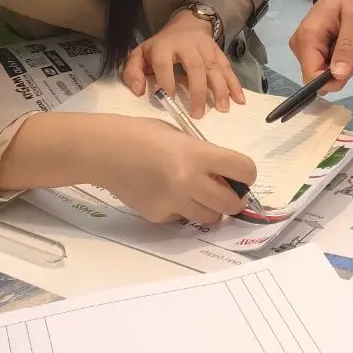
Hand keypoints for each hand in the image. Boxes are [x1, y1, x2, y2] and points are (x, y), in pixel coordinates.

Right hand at [93, 118, 256, 224]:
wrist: (105, 151)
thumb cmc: (143, 134)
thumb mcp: (181, 137)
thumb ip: (204, 155)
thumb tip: (223, 175)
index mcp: (198, 155)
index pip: (244, 170)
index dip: (247, 173)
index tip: (242, 174)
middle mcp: (190, 182)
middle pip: (231, 204)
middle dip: (234, 199)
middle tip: (228, 193)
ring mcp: (173, 203)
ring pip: (210, 218)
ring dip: (211, 209)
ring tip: (200, 196)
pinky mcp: (158, 216)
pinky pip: (182, 219)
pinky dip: (182, 210)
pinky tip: (167, 195)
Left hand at [122, 10, 242, 117]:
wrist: (187, 24)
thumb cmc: (161, 46)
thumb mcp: (140, 54)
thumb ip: (132, 71)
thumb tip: (138, 91)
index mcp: (164, 47)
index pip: (164, 63)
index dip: (166, 80)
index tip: (168, 99)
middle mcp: (187, 46)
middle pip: (195, 67)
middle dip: (198, 91)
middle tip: (198, 114)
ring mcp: (206, 48)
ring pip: (214, 68)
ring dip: (220, 89)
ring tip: (222, 109)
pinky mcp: (219, 52)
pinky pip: (228, 68)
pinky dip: (234, 84)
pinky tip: (239, 100)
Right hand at [289, 0, 352, 91]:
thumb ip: (347, 48)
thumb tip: (338, 75)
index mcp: (308, 37)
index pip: (310, 76)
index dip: (331, 82)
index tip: (351, 71)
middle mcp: (299, 44)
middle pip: (313, 76)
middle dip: (336, 74)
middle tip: (352, 55)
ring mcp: (302, 45)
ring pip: (318, 72)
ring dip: (337, 67)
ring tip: (348, 46)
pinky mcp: (309, 46)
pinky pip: (320, 64)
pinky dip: (334, 61)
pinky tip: (342, 47)